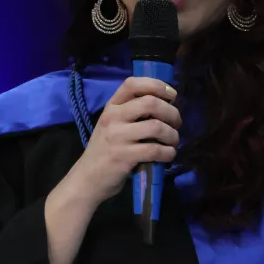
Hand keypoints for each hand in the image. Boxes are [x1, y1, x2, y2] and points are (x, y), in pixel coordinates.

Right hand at [64, 77, 180, 206]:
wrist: (87, 179)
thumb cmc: (105, 151)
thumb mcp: (112, 125)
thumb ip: (132, 113)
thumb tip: (166, 105)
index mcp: (111, 107)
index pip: (133, 83)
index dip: (157, 85)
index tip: (172, 95)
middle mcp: (113, 117)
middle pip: (151, 103)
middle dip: (172, 113)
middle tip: (176, 124)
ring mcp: (117, 137)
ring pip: (156, 126)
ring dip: (172, 135)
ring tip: (173, 142)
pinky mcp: (124, 156)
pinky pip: (155, 149)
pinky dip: (168, 152)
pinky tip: (168, 155)